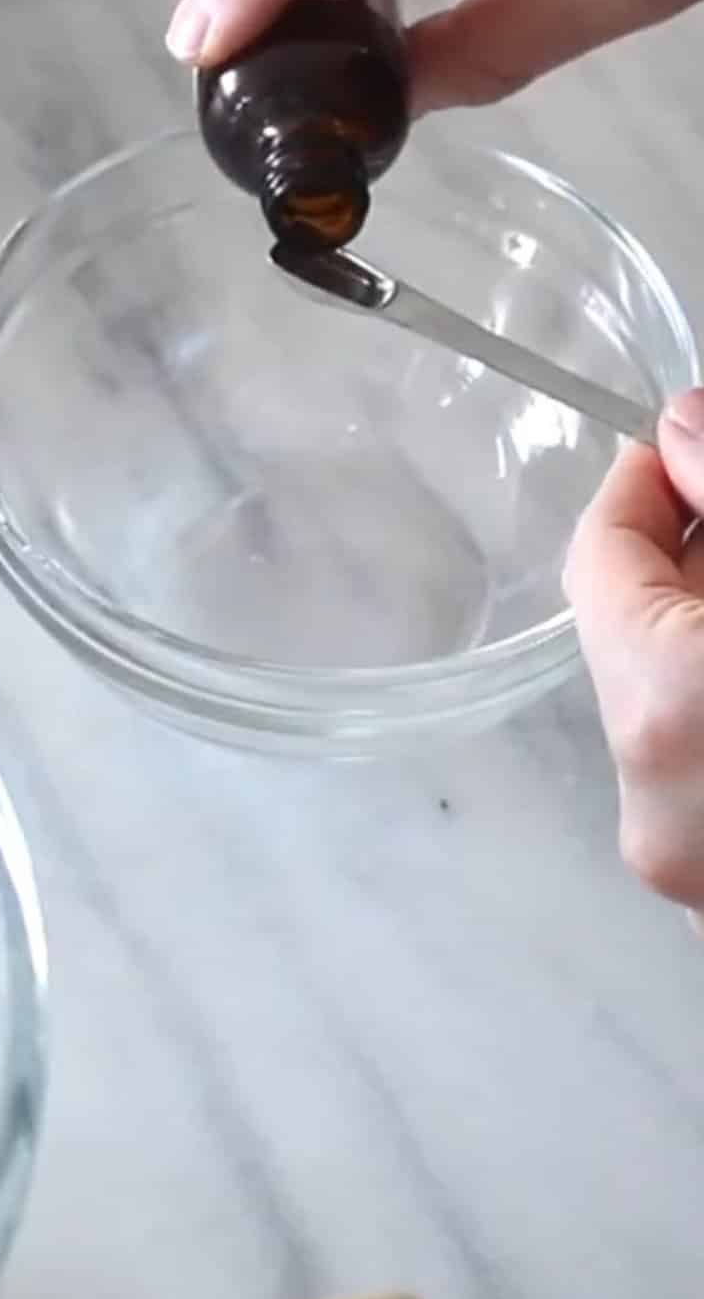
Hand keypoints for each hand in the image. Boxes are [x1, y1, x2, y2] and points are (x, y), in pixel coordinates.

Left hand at [564, 396, 703, 906]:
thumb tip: (686, 431)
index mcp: (673, 709)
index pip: (604, 553)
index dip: (647, 475)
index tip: (693, 431)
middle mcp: (656, 808)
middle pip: (638, 625)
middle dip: (694, 542)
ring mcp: (684, 868)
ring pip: (677, 695)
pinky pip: (703, 756)